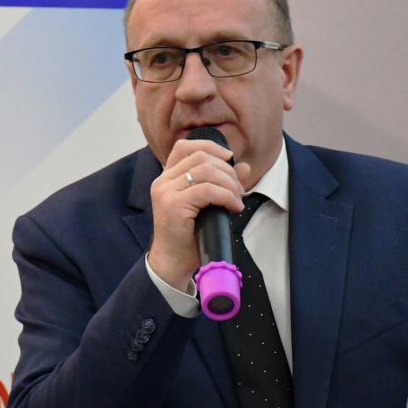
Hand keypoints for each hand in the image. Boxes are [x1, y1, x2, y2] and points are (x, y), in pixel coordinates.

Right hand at [147, 139, 251, 288]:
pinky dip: (226, 196)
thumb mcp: (207, 204)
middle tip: (238, 189)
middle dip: (226, 170)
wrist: (173, 261)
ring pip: (206, 171)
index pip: (185, 146)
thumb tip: (245, 166)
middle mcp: (163, 181)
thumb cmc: (189, 235)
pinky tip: (234, 207)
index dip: (210, 147)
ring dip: (229, 183)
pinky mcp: (174, 205)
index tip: (229, 158)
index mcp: (167, 177)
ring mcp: (167, 192)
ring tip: (237, 199)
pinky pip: (208, 190)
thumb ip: (223, 183)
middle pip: (200, 157)